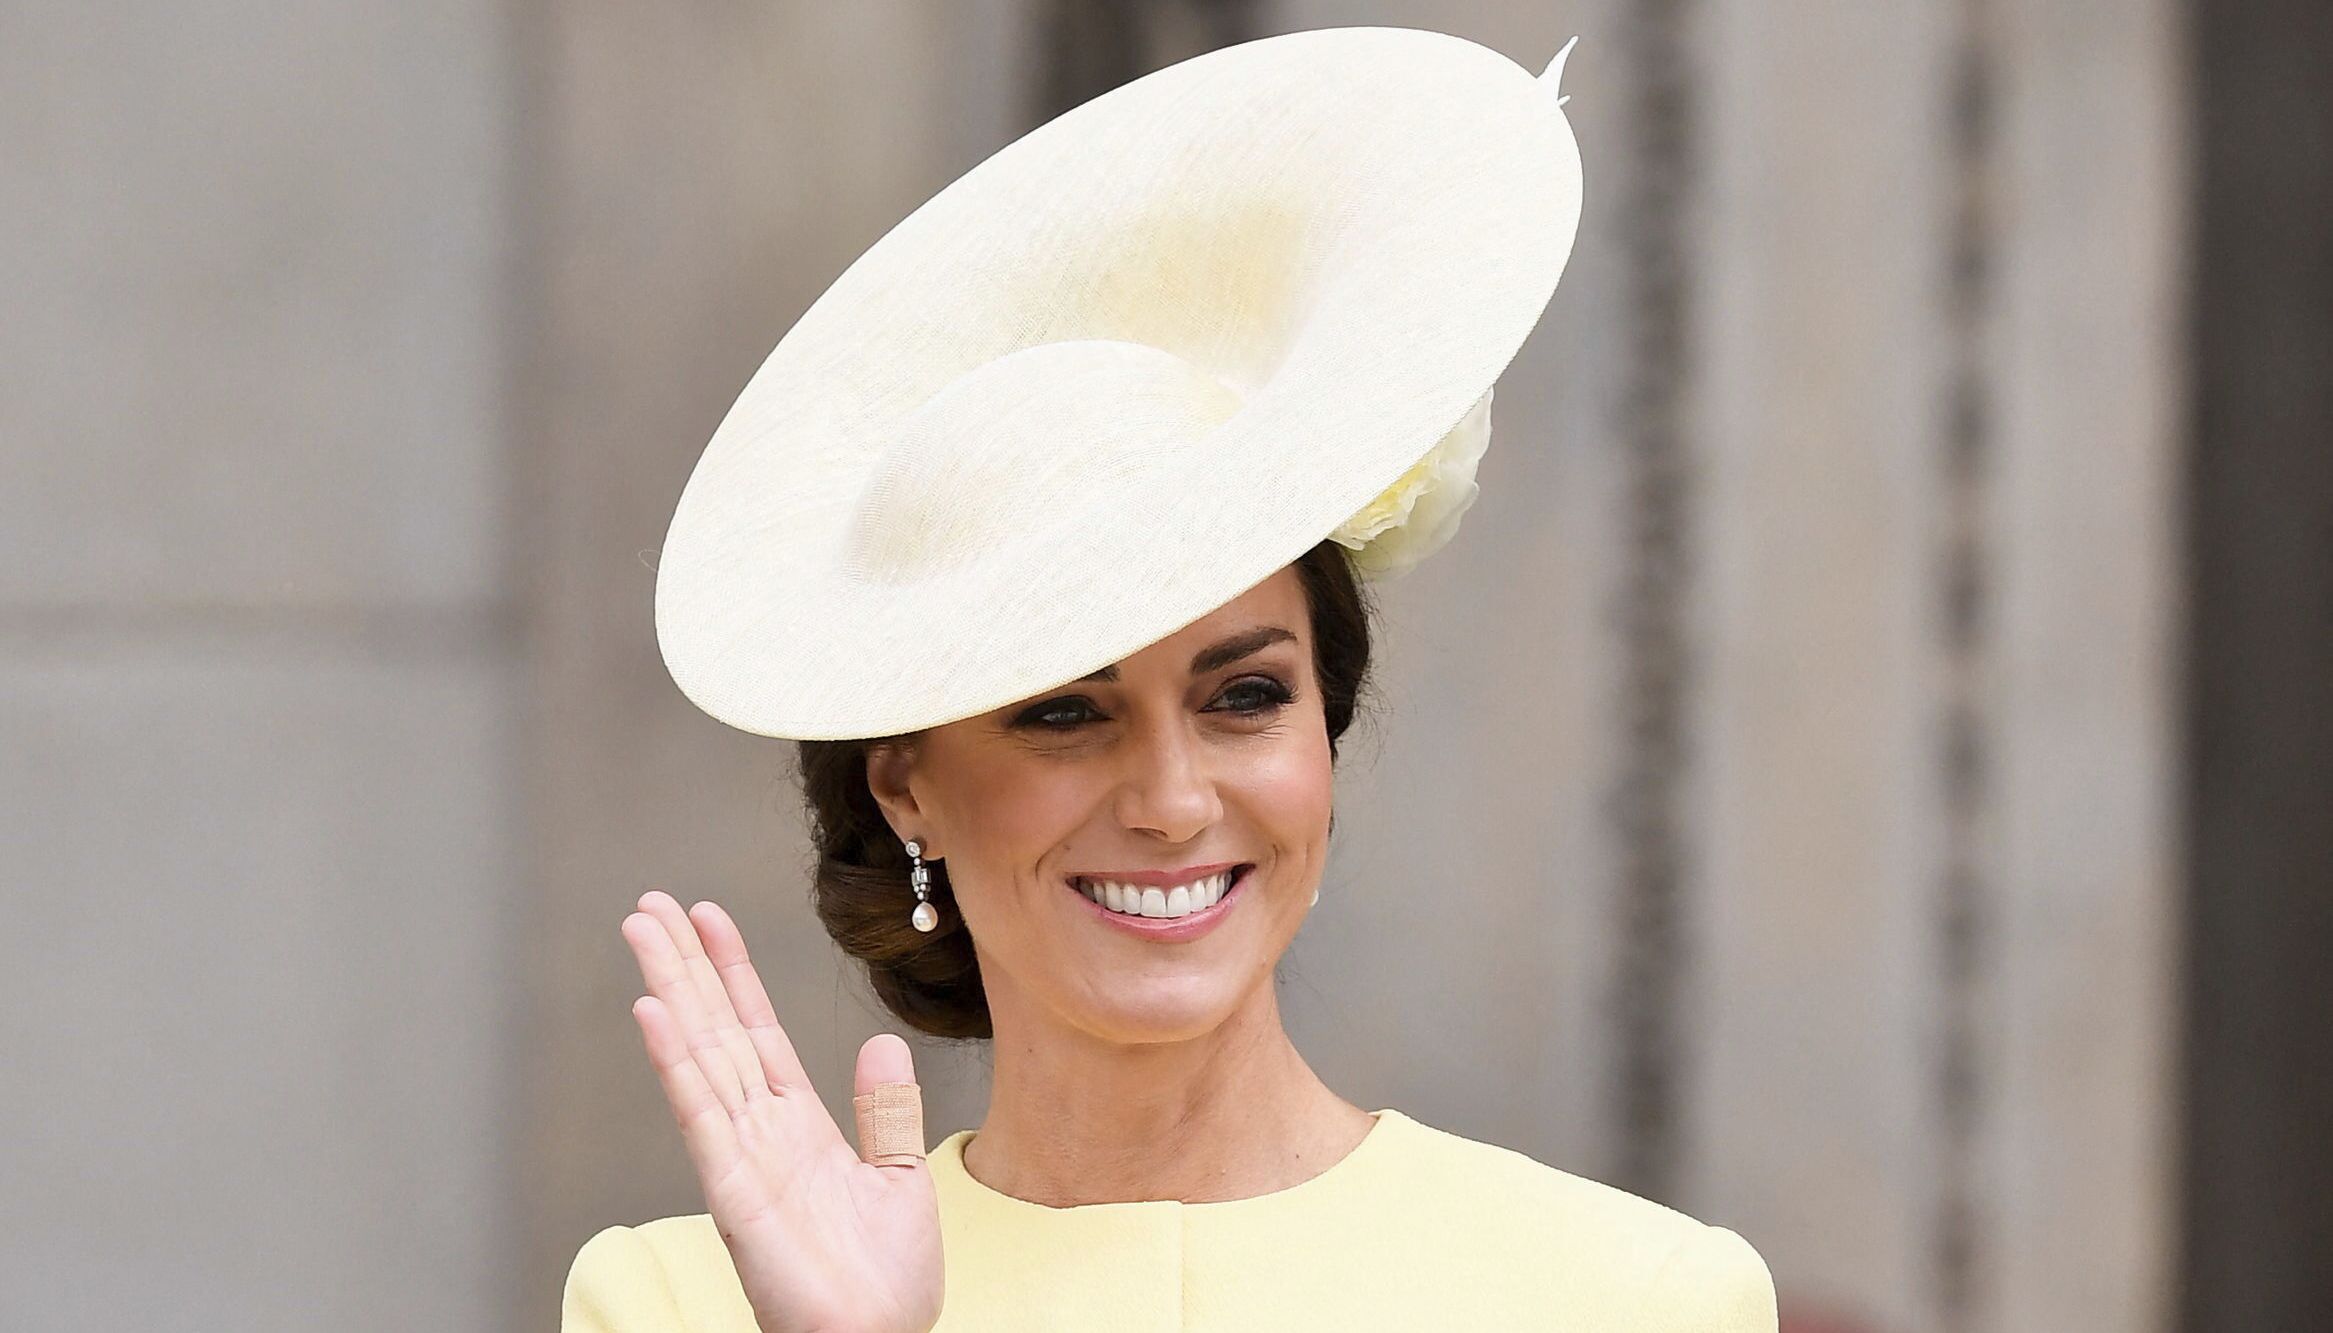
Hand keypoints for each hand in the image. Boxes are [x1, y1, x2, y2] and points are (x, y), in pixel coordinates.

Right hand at [622, 890, 942, 1332]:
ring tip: (642, 931)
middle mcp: (760, 1131)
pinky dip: (676, 1062)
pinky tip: (654, 1013)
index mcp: (798, 1125)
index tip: (709, 915)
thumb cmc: (886, 1282)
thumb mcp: (902, 1180)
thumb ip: (888, 1113)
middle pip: (714, 1029)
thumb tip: (883, 1044)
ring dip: (671, 990)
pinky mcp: (734, 1191)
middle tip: (649, 903)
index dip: (733, 971)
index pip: (757, 1030)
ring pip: (699, 1055)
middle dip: (685, 964)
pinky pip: (701, 1114)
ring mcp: (741, 1158)